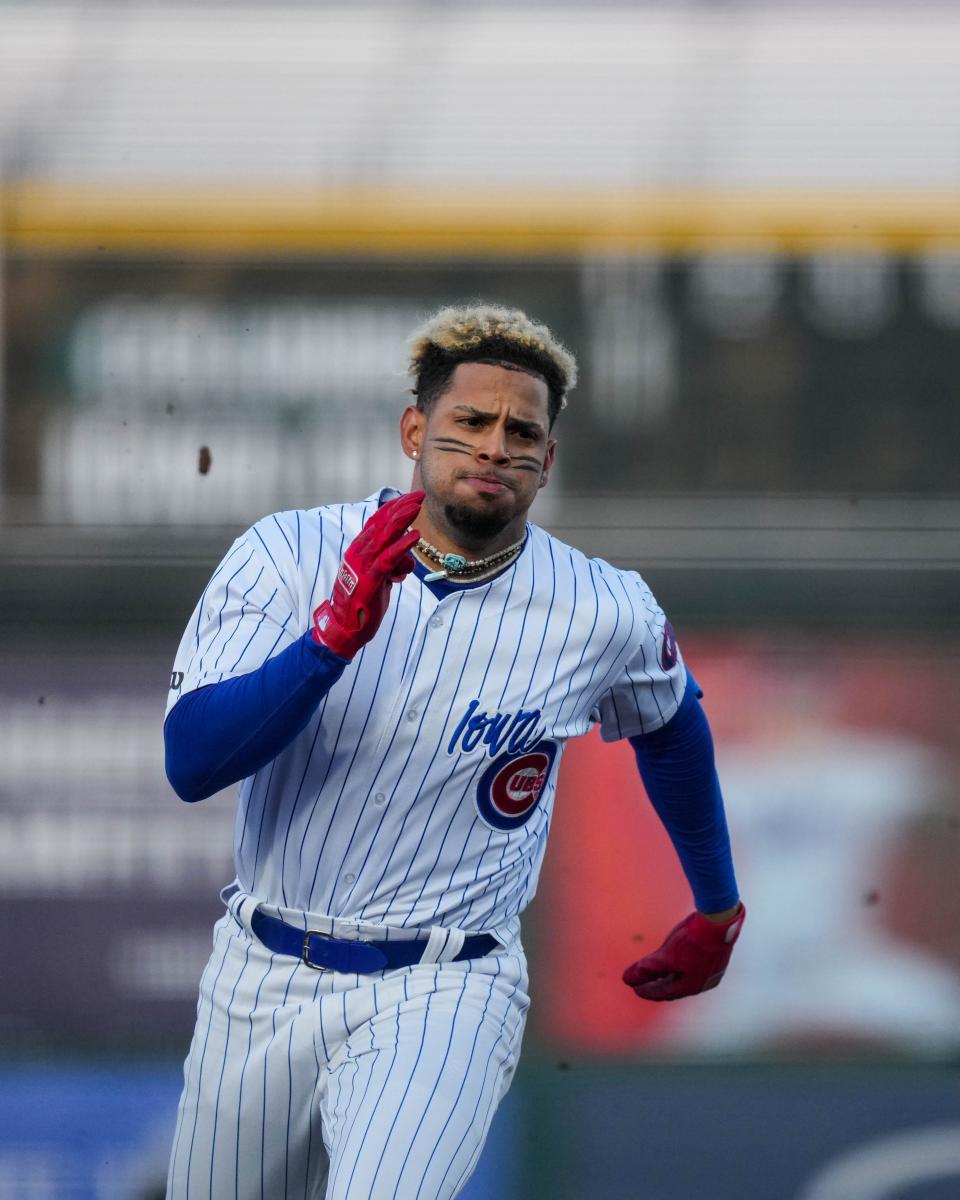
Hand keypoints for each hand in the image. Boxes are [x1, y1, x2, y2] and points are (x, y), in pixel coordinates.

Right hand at [311, 491, 423, 659]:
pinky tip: (415, 536)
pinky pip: (388, 558)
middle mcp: (359, 552)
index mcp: (359, 550)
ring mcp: (363, 564)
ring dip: (402, 519)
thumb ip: (388, 565)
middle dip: (402, 507)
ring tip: (417, 507)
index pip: (378, 522)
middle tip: (419, 495)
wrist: (345, 627)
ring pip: (385, 536)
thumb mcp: (378, 578)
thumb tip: (404, 560)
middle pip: (383, 523)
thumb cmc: (362, 603)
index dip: (394, 508)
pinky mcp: (371, 578)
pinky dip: (402, 546)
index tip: (411, 498)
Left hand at [622, 903, 744, 1001]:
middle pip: (675, 987)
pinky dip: (679, 967)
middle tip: (642, 984)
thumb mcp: (666, 956)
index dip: (648, 991)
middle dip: (657, 985)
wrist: (719, 920)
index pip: (664, 993)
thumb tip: (626, 980)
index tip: (634, 988)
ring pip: (684, 977)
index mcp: (692, 986)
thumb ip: (646, 969)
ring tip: (656, 973)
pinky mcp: (714, 957)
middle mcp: (704, 982)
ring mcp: (711, 970)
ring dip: (668, 976)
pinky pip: (692, 967)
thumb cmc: (693, 940)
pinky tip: (675, 960)